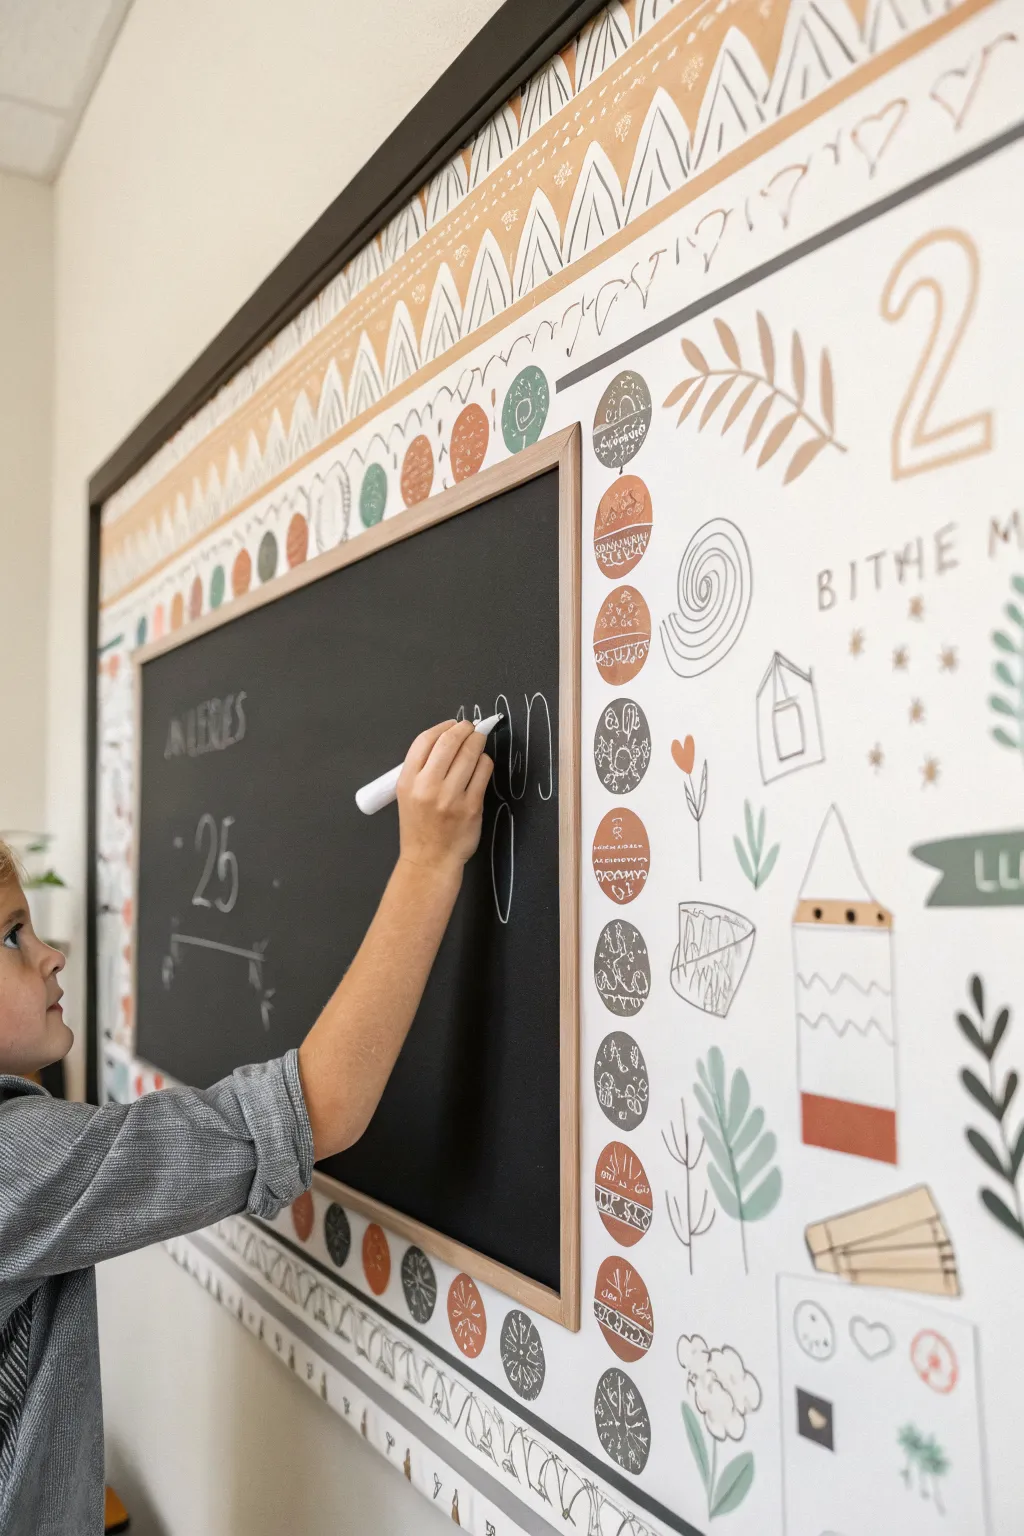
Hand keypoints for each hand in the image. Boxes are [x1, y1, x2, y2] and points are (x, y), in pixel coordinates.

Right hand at [396, 719, 493, 877]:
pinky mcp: (472, 806)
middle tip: (471, 727)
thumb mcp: (407, 795)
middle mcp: (427, 787)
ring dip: (477, 741)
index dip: (442, 727)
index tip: (452, 724)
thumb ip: (421, 769)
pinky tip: (482, 763)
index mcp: (408, 781)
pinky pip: (483, 772)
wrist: (429, 860)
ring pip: (470, 754)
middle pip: (449, 743)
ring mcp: (451, 797)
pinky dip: (485, 762)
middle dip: (463, 729)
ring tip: (479, 739)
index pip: (424, 741)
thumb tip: (448, 739)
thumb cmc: (419, 826)